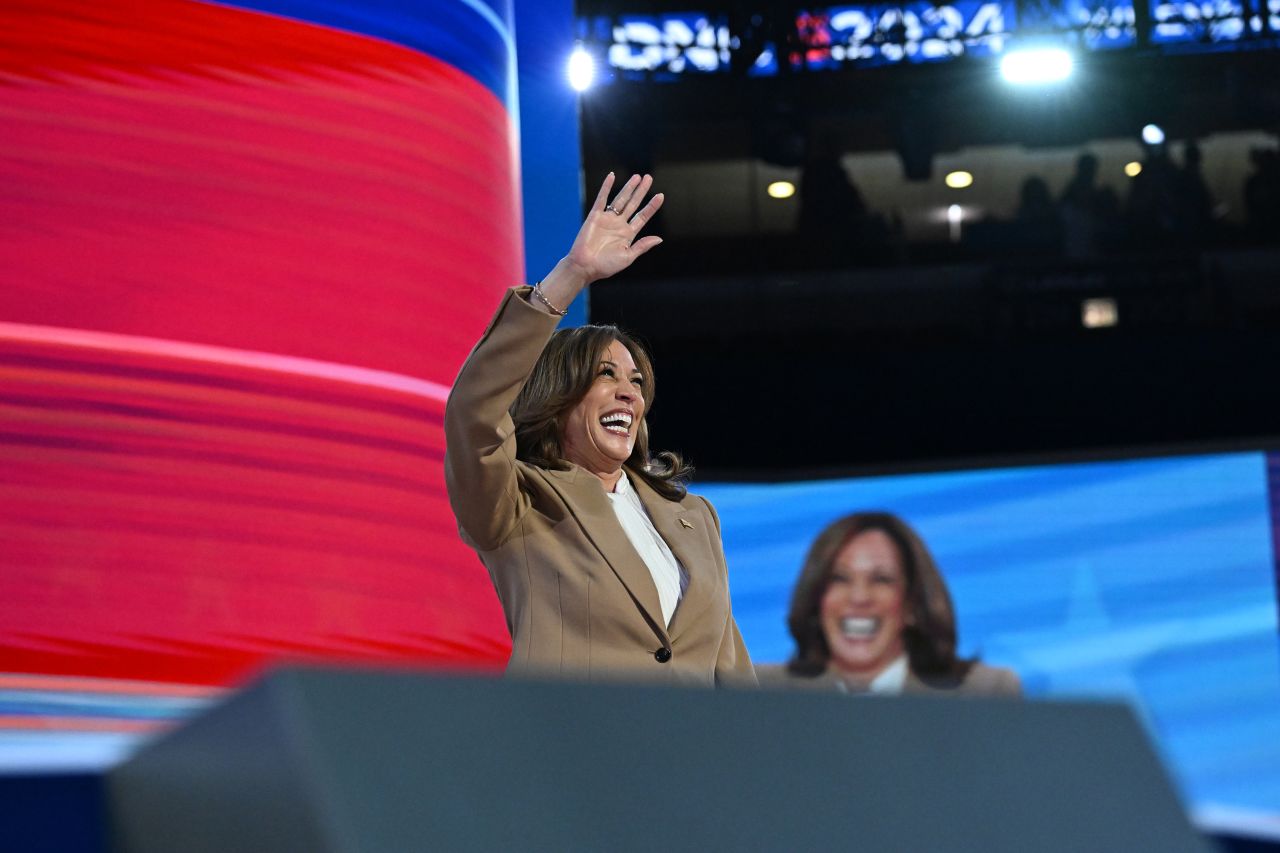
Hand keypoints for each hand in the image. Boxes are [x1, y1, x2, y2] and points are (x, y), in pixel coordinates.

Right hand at [537, 174, 663, 309]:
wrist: (585, 266)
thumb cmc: (606, 266)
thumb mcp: (628, 257)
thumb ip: (642, 246)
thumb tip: (659, 239)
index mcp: (628, 234)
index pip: (642, 217)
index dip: (651, 206)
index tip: (660, 196)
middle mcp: (619, 224)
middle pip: (633, 204)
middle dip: (641, 191)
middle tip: (648, 178)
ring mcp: (607, 219)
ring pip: (621, 199)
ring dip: (629, 187)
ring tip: (637, 177)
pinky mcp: (595, 216)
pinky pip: (602, 198)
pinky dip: (606, 187)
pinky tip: (612, 176)